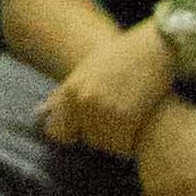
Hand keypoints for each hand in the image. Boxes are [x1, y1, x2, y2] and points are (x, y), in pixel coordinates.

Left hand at [38, 18, 179, 160]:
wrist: (153, 49)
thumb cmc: (120, 57)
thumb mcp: (85, 70)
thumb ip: (64, 94)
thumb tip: (43, 111)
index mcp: (70, 90)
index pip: (57, 132)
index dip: (71, 132)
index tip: (81, 130)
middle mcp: (84, 102)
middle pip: (86, 139)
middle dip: (99, 133)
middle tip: (115, 116)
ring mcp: (105, 111)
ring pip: (106, 145)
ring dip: (116, 139)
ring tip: (127, 117)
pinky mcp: (128, 118)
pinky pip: (124, 146)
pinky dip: (130, 141)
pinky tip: (137, 123)